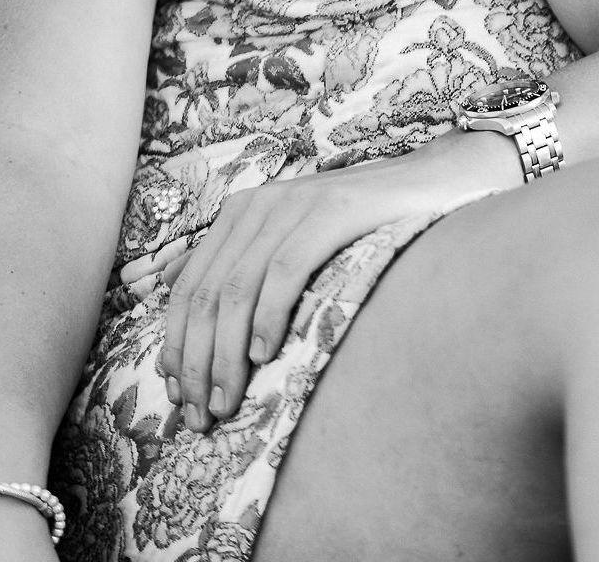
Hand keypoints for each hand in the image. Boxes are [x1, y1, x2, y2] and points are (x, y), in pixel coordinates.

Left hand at [156, 128, 520, 431]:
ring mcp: (296, 203)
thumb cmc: (360, 223)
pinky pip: (286, 268)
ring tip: (227, 400)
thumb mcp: (289, 237)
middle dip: (196, 363)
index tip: (177, 399)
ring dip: (225, 354)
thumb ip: (235, 258)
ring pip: (238, 288)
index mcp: (241, 213)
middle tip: (200, 416)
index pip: (189, 289)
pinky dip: (267, 314)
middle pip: (207, 295)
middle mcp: (260, 204)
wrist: (432, 183)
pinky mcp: (332, 209)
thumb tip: (166, 284)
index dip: (176, 347)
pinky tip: (262, 353)